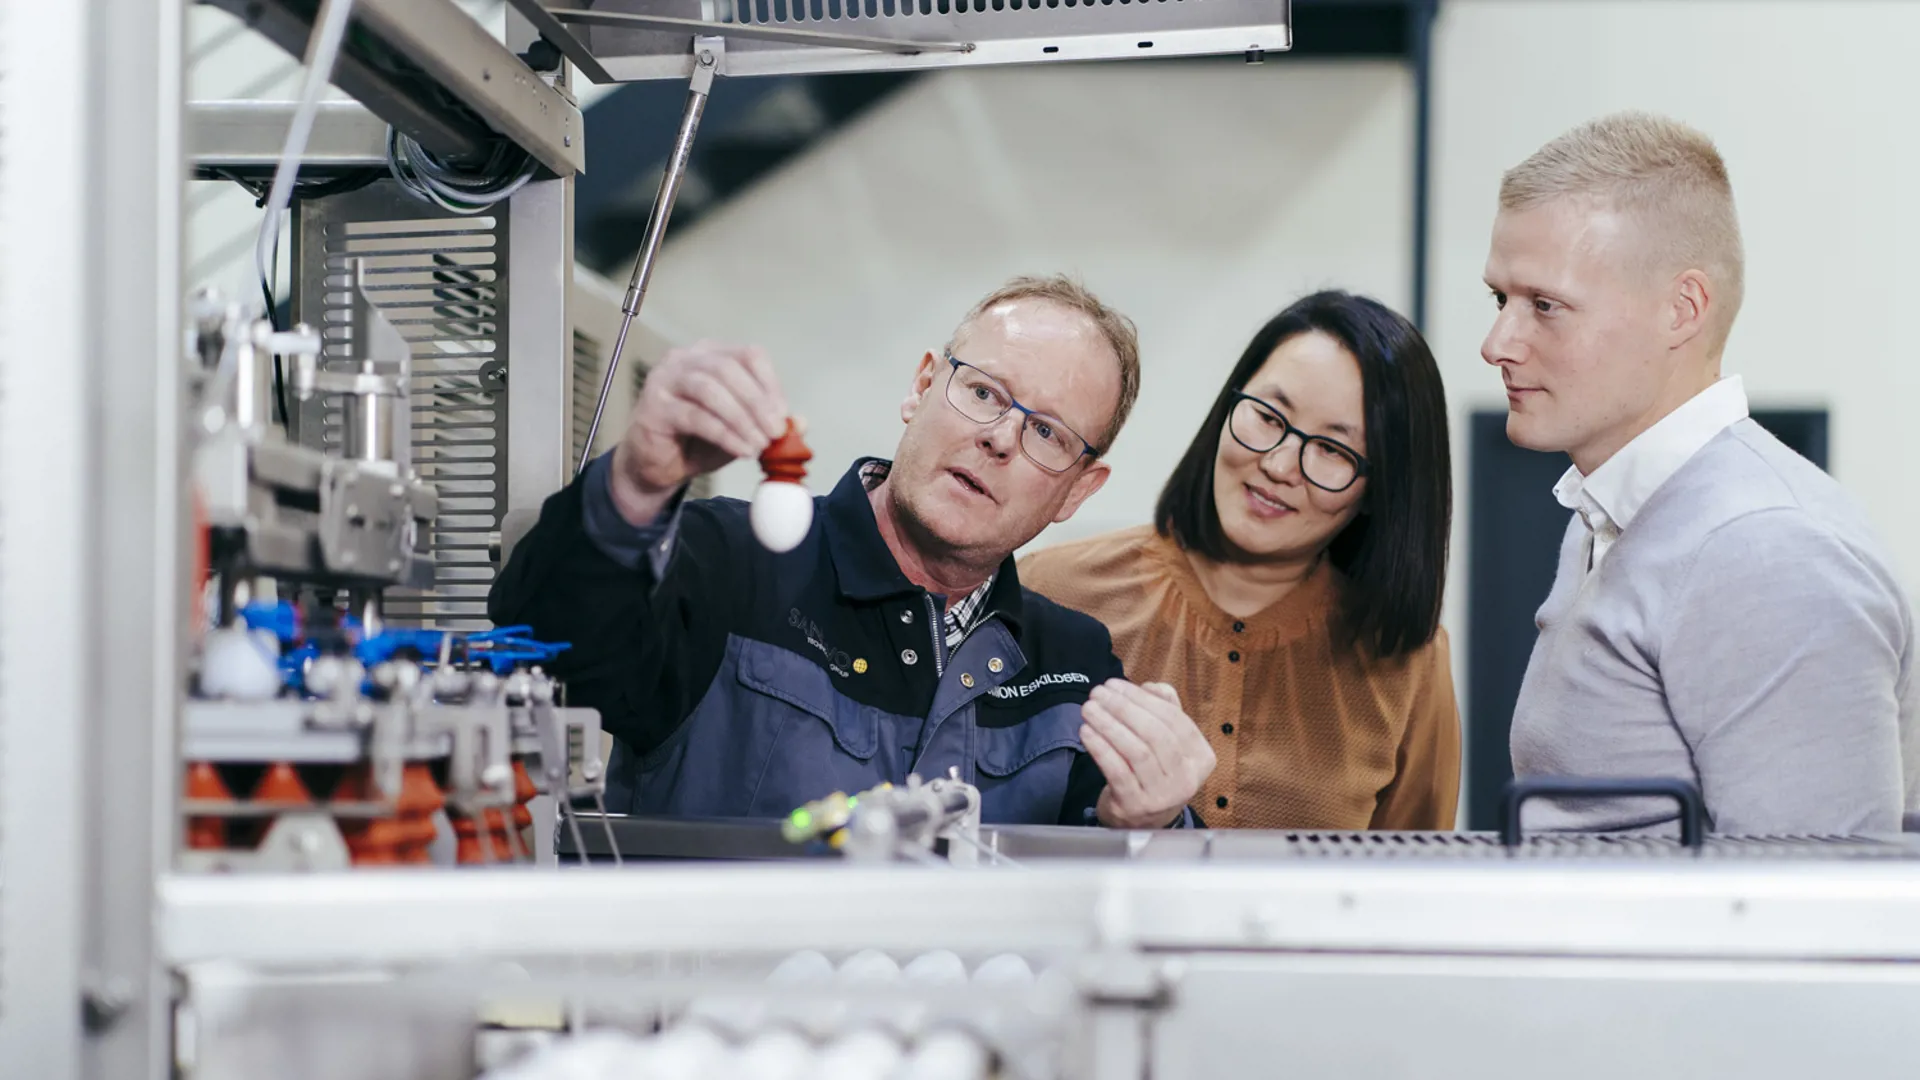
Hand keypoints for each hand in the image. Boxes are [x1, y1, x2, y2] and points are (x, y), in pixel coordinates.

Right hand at [609, 341, 788, 524]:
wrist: (656, 466)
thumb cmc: (697, 440)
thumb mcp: (741, 429)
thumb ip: (768, 422)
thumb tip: (801, 422)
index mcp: (710, 354)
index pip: (748, 356)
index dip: (770, 384)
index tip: (784, 416)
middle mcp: (685, 358)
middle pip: (729, 369)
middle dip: (758, 402)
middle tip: (776, 432)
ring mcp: (665, 379)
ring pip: (711, 389)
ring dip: (742, 419)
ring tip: (760, 445)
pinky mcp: (654, 406)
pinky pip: (697, 417)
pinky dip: (725, 434)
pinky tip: (742, 450)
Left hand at [1080, 680, 1215, 828]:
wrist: (1143, 822)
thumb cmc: (1155, 771)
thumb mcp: (1167, 741)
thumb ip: (1165, 707)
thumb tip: (1150, 687)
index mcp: (1201, 758)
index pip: (1175, 720)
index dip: (1144, 699)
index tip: (1115, 685)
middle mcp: (1186, 779)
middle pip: (1156, 735)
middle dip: (1124, 709)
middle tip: (1098, 693)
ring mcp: (1162, 796)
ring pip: (1137, 752)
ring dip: (1109, 725)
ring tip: (1089, 709)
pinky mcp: (1136, 806)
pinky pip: (1118, 772)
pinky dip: (1101, 749)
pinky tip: (1086, 732)